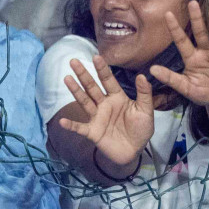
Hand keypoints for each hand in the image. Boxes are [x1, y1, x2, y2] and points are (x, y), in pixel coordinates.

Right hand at [57, 54, 154, 172]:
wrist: (134, 151)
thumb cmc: (140, 129)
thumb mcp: (146, 111)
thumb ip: (144, 94)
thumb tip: (142, 75)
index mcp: (117, 98)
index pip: (108, 81)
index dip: (102, 69)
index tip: (96, 57)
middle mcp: (104, 104)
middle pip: (92, 87)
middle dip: (83, 74)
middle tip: (73, 61)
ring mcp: (96, 117)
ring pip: (84, 101)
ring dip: (75, 91)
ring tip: (67, 79)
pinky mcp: (92, 131)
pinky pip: (80, 128)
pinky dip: (71, 125)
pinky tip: (62, 121)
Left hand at [149, 1, 208, 106]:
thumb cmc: (203, 92)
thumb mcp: (186, 87)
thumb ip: (171, 79)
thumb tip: (151, 69)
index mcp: (191, 58)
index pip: (181, 41)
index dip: (175, 28)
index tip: (167, 14)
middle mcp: (205, 53)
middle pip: (200, 33)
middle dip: (196, 19)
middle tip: (192, 3)